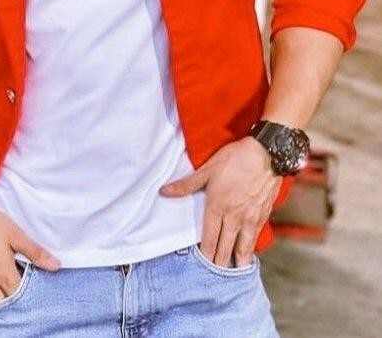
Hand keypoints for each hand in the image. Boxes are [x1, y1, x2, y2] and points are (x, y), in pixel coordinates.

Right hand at [0, 203, 60, 302]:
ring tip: (5, 288)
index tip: (32, 283)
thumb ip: (34, 252)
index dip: (27, 291)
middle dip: (13, 298)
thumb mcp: (14, 233)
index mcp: (4, 274)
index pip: (20, 295)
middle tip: (18, 286)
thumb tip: (56, 266)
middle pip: (4, 302)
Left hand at [159, 137, 281, 267]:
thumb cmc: (235, 159)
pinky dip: (250, 251)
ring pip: (242, 248)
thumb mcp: (208, 169)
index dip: (204, 254)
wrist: (267, 154)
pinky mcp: (262, 216)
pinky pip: (254, 240)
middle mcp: (233, 218)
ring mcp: (249, 219)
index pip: (208, 239)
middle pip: (224, 249)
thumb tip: (165, 192)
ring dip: (235, 262)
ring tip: (231, 274)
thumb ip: (187, 185)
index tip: (201, 265)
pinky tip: (248, 256)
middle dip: (218, 263)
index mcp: (217, 207)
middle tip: (213, 276)